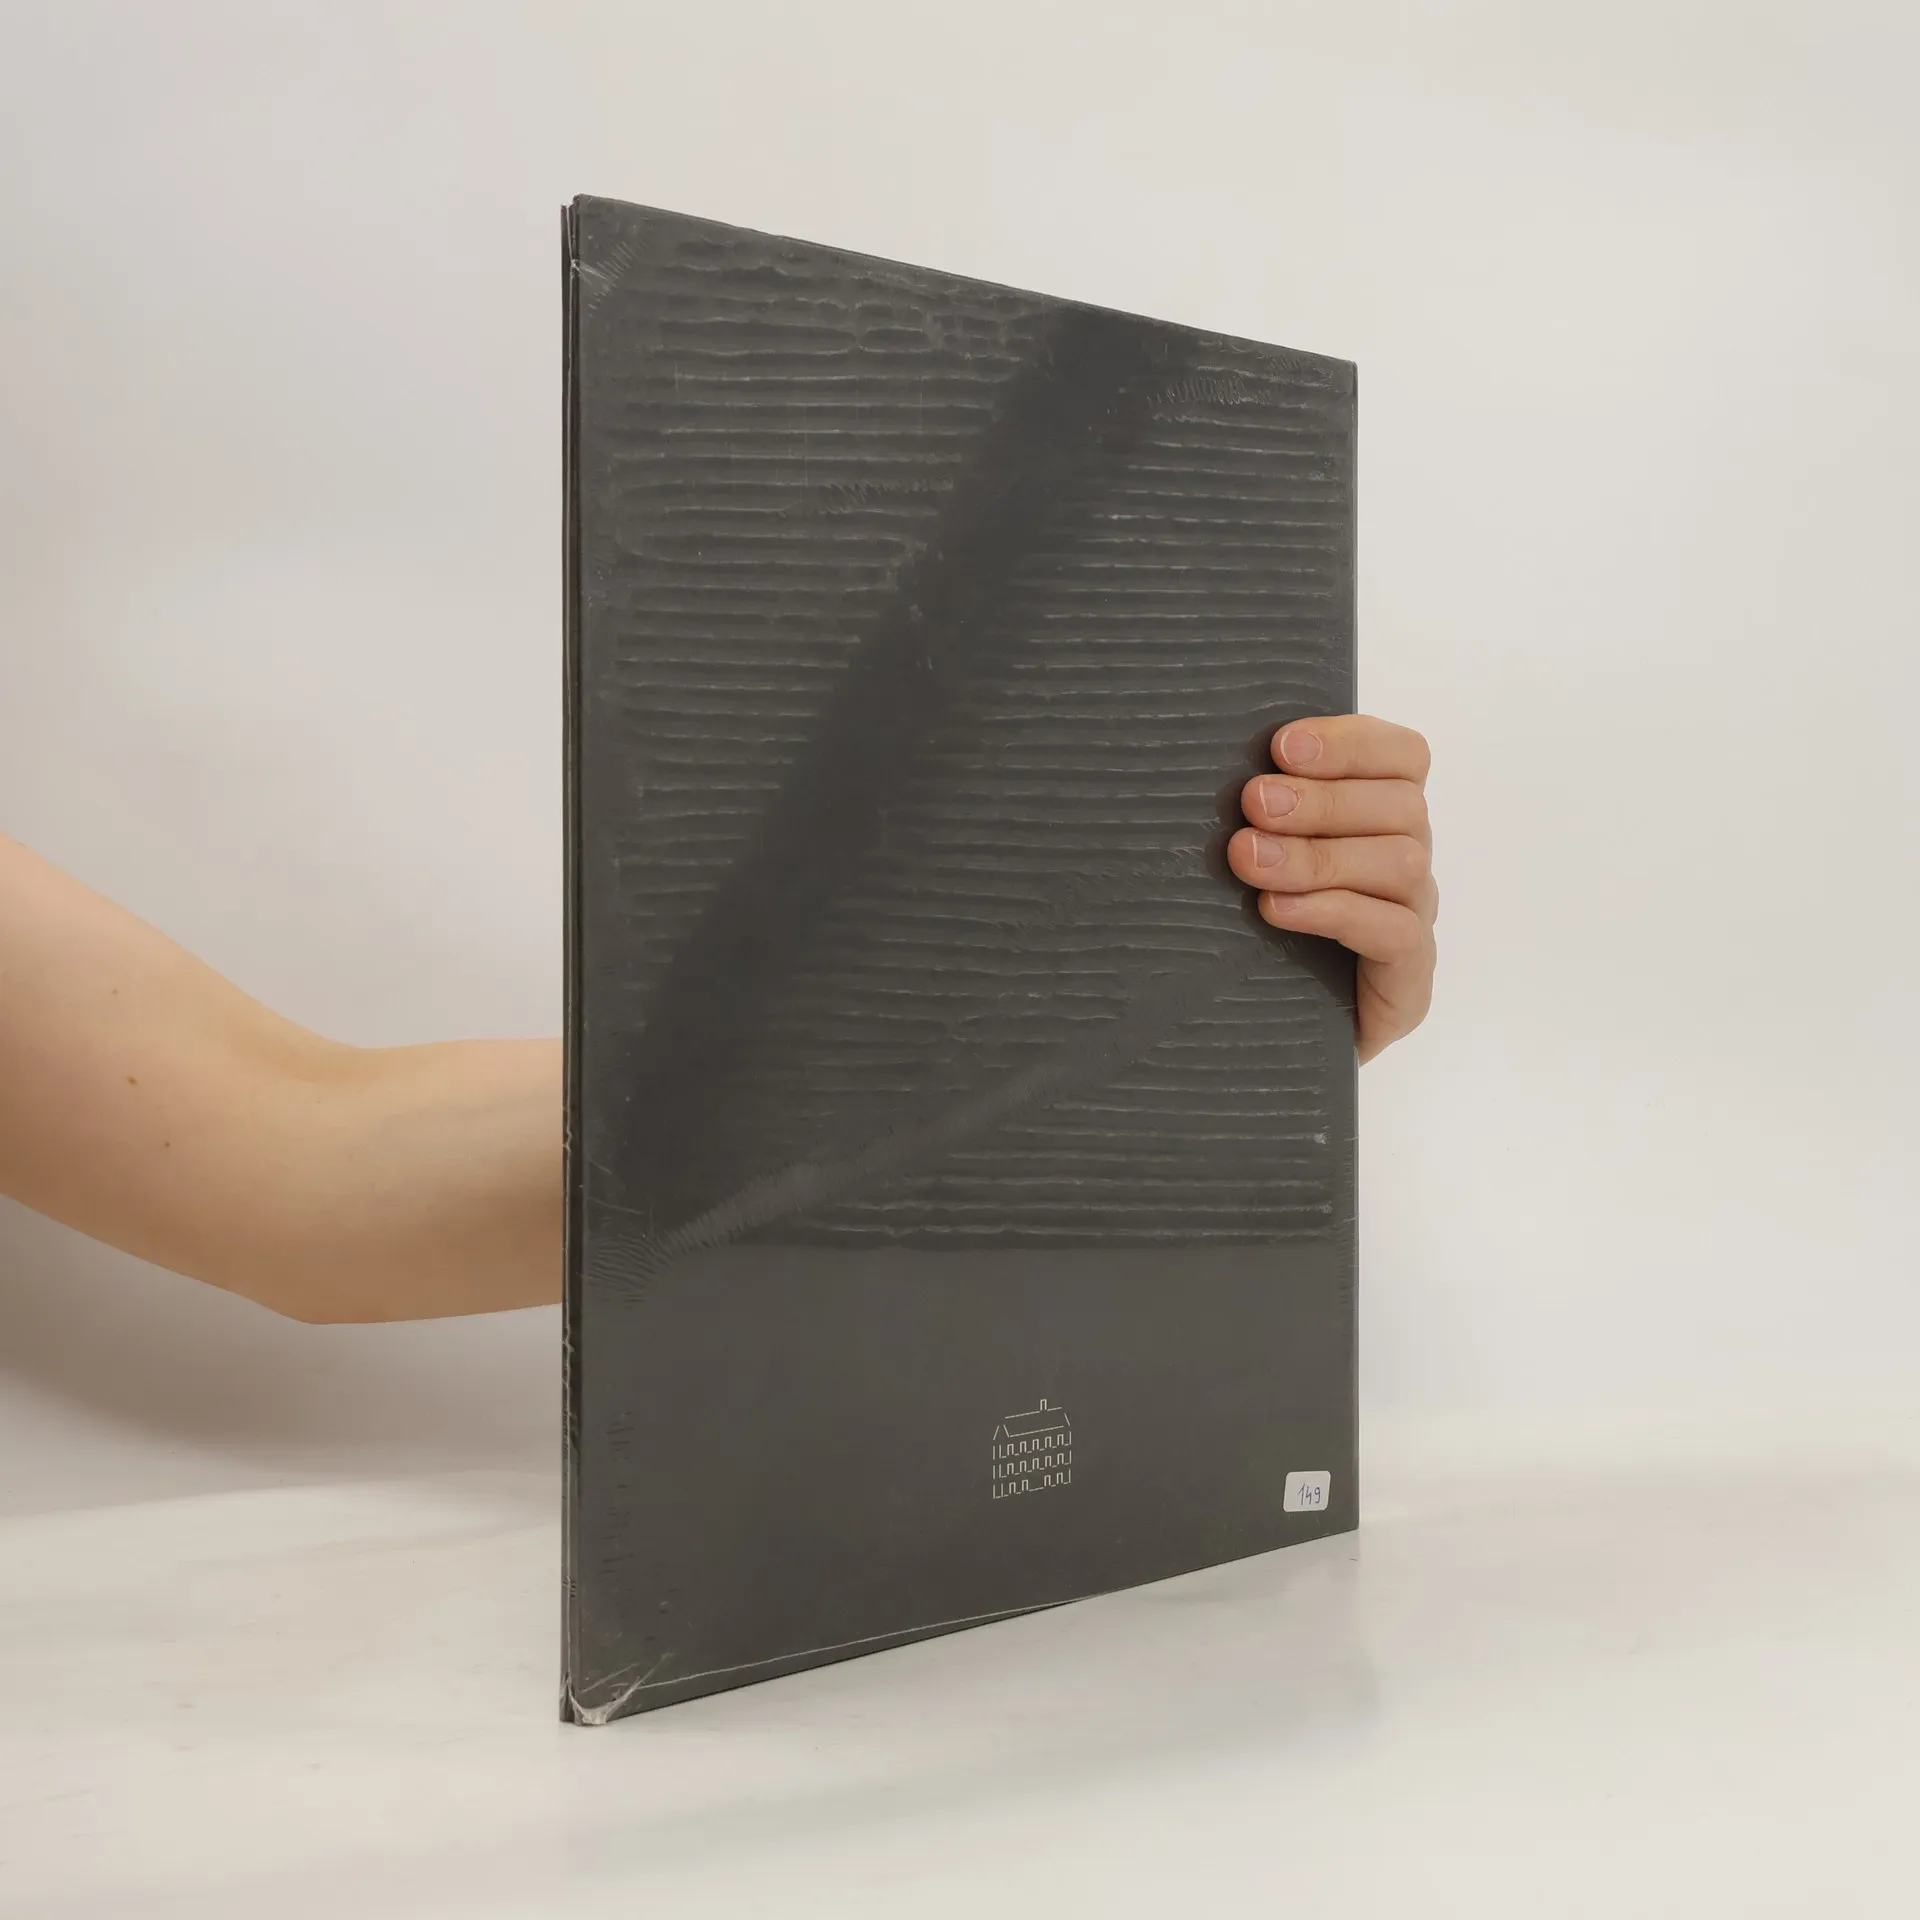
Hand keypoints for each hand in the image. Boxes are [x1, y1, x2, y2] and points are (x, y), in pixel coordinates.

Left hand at [1227, 715, 1435, 1062]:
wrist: (1258, 1035)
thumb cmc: (1249, 929)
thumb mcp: (1247, 855)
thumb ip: (1251, 810)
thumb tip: (1199, 761)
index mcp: (1378, 814)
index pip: (1400, 755)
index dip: (1350, 742)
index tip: (1283, 745)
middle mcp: (1405, 860)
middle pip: (1399, 805)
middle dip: (1321, 799)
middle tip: (1254, 802)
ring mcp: (1412, 919)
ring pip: (1398, 864)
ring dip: (1319, 855)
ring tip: (1249, 859)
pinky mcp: (1408, 980)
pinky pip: (1395, 933)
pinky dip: (1335, 912)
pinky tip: (1278, 909)